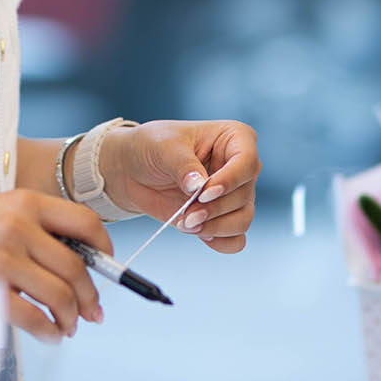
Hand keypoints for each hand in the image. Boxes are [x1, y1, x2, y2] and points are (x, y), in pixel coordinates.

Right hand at [0, 190, 111, 342]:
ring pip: (61, 296)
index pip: (85, 223)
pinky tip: (51, 335)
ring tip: (69, 326)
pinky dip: (50, 332)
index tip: (108, 266)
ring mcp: (3, 258)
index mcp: (24, 202)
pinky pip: (35, 318)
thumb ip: (36, 229)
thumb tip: (81, 263)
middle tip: (93, 312)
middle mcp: (18, 226)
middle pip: (78, 267)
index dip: (106, 249)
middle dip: (91, 296)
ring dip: (72, 317)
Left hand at [100, 120, 259, 252]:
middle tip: (187, 215)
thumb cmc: (152, 147)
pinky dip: (220, 242)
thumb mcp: (164, 147)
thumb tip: (198, 186)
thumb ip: (183, 165)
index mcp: (234, 138)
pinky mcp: (222, 217)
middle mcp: (240, 167)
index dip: (229, 181)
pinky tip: (199, 233)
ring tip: (186, 223)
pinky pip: (236, 239)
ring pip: (243, 219)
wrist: (133, 169)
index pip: (247, 161)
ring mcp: (233, 194)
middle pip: (243, 195)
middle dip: (214, 210)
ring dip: (215, 228)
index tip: (203, 194)